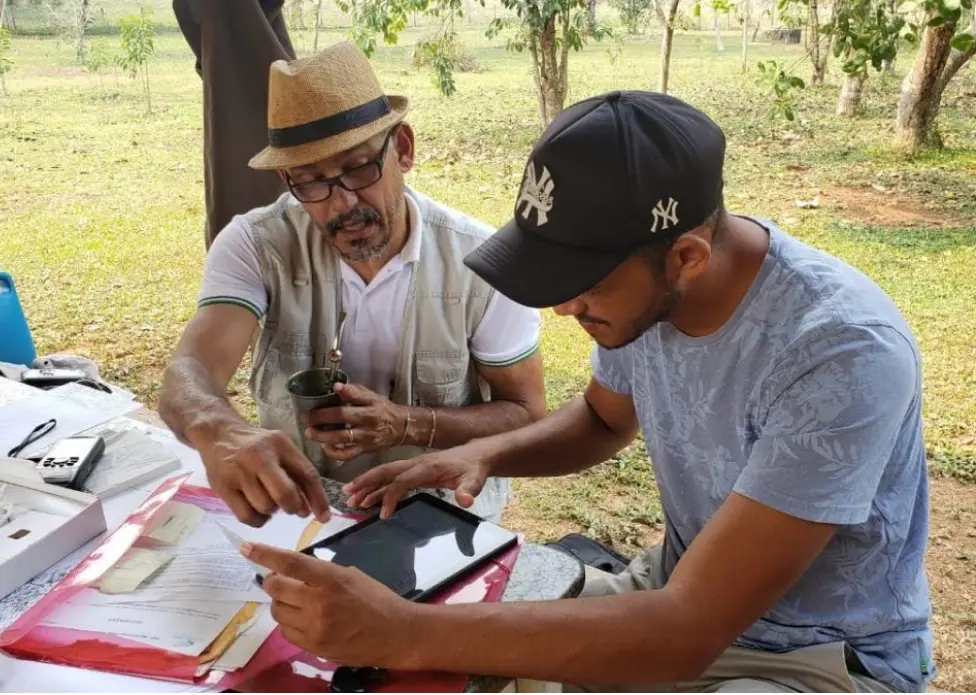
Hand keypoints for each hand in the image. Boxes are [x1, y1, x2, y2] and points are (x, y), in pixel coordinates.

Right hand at [198, 423, 329, 526]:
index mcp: (280, 445)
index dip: (319, 499)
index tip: (324, 517)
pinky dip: (257, 519)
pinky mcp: (223, 488)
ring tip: (268, 500)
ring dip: (273, 511)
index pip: (307, 474)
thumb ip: (296, 471)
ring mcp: (239, 473)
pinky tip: (257, 510)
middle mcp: (260, 457)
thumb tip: (310, 506)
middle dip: (293, 507)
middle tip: (293, 509)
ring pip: (266, 507)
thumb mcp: (280, 447)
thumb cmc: (256, 445)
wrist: (218, 434)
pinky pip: (247, 516)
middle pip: (285, 494)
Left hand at [243, 542, 417, 667]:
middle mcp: (319, 603)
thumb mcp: (350, 576)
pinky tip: (305, 619)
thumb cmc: (376, 599)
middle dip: (272, 581)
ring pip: (277, 611)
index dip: (265, 554)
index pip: (289, 563)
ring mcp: (314, 627)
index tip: (246, 548)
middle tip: (280, 580)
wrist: (395, 634)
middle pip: (275, 588)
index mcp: (331, 579)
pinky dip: (289, 622)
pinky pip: (286, 631)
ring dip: (281, 603)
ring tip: (298, 602)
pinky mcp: (313, 647)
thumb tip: (292, 572)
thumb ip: (321, 574)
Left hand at [302, 383, 407, 461]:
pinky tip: (325, 446)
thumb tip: (337, 386)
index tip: (335, 387)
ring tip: (310, 432)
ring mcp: (366, 437)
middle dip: (321, 416)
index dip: (346, 391)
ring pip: (342, 438)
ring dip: (323, 436)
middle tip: (306, 417)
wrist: (401, 428)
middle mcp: (369, 420)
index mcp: (372, 404)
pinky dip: (333, 453)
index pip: (358, 396)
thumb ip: (355, 392)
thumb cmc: (383, 410)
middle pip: (343, 416)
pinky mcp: (364, 450)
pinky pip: (346, 455)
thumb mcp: (373, 396)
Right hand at [342, 442, 490, 518]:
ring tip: (351, 500)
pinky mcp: (414, 471)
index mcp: (428, 467)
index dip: (391, 495)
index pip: (403, 479)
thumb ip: (469, 490)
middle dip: (366, 482)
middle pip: (386, 471)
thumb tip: (465, 500)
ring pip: (386, 474)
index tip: (382, 514)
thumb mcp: (475, 480)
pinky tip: (368, 499)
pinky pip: (392, 479)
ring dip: (368, 485)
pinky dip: (378, 488)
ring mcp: (414, 466)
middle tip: (349, 496)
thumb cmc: (474, 468)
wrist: (477, 455)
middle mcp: (416, 464)